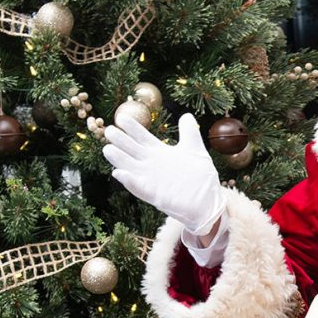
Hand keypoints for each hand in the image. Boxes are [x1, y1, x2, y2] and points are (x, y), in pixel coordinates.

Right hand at [103, 113, 225, 235]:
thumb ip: (189, 133)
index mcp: (159, 153)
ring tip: (107, 149)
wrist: (210, 202)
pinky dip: (129, 181)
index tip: (121, 117)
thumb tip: (186, 115)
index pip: (141, 137)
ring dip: (119, 159)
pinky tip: (119, 173)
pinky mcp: (155, 196)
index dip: (132, 128)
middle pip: (131, 150)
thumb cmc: (200, 178)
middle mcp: (151, 165)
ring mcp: (151, 180)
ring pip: (129, 168)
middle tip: (109, 130)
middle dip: (120, 140)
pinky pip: (138, 188)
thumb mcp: (195, 150)